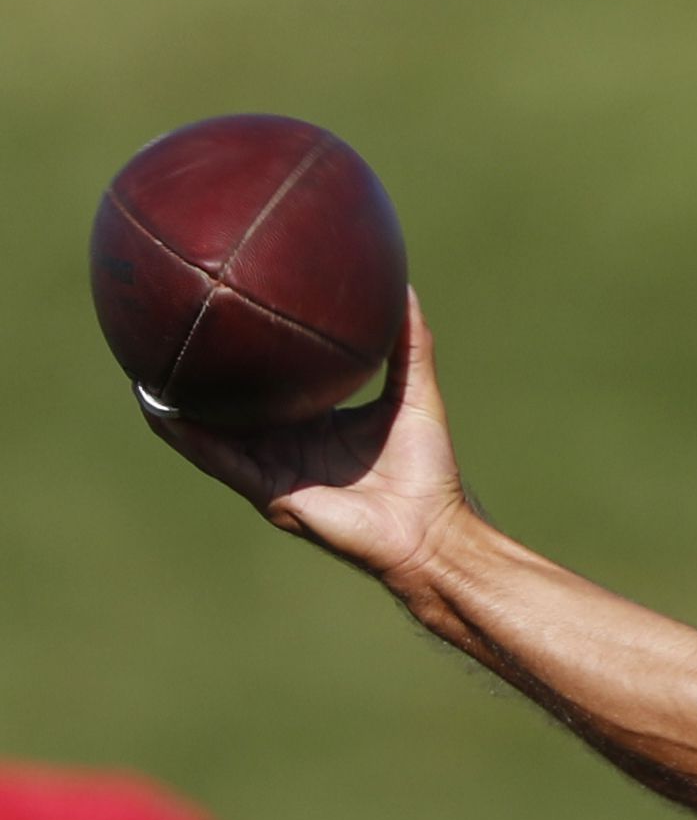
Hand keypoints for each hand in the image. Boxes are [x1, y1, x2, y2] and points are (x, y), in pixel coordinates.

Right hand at [140, 289, 473, 592]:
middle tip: (167, 333)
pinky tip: (159, 407)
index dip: (248, 358)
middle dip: (199, 377)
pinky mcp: (268, 491)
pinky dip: (187, 435)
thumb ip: (410, 345)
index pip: (270, 385)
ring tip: (141, 366)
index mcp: (313, 423)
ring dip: (175, 403)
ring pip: (210, 432)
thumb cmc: (429, 471)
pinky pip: (217, 459)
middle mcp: (287, 445)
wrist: (431, 532)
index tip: (228, 319)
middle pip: (231, 406)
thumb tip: (404, 287)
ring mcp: (272, 468)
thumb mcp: (415, 394)